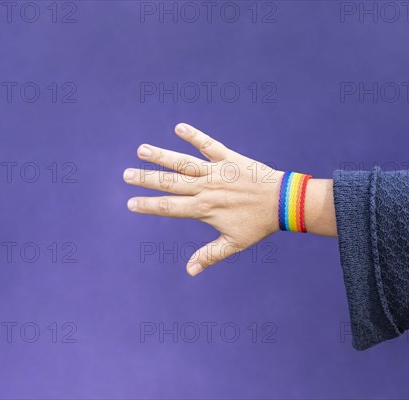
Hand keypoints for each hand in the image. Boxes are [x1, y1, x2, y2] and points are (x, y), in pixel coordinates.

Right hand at [124, 123, 283, 276]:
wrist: (282, 202)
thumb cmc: (259, 225)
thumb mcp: (234, 244)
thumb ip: (209, 256)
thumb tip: (189, 271)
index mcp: (204, 209)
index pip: (170, 208)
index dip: (149, 206)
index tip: (131, 203)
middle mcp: (206, 189)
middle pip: (170, 183)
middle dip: (146, 179)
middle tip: (126, 174)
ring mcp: (216, 172)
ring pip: (183, 163)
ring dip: (162, 156)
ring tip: (142, 150)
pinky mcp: (229, 159)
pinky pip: (209, 145)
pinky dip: (195, 136)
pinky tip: (179, 127)